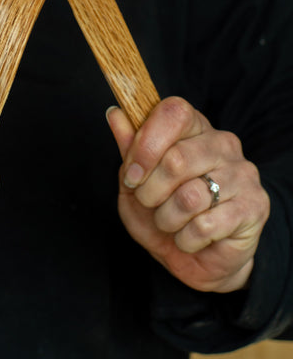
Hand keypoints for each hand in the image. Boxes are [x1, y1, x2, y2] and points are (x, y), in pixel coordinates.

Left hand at [106, 97, 269, 292]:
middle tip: (149, 203)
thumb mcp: (135, 180)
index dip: (145, 145)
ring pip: (190, 196)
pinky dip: (186, 238)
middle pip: (176, 159)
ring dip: (166, 218)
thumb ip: (127, 147)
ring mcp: (242, 174)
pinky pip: (205, 225)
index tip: (132, 174)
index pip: (173, 113)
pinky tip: (191, 236)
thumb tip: (114, 113)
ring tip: (170, 221)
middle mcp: (222, 144)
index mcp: (194, 128)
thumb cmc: (162, 212)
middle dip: (149, 191)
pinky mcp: (255, 206)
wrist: (193, 256)